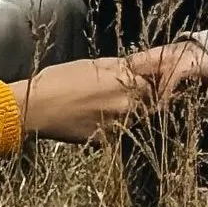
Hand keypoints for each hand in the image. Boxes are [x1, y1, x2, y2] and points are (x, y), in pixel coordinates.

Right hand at [17, 41, 207, 143]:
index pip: (158, 77)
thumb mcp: (92, 65)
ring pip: (139, 118)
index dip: (164, 75)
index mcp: (126, 80)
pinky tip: (101, 121)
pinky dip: (119, 127)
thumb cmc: (59, 80)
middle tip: (143, 92)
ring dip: (136, 113)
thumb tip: (141, 66)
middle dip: (152, 96)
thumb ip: (121, 67)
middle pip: (153, 100)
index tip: (172, 72)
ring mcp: (120, 125)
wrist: (35, 109)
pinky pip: (123, 133)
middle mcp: (129, 104)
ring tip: (118, 107)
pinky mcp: (108, 142)